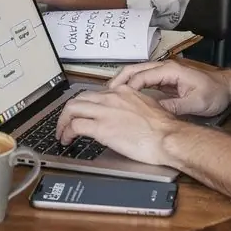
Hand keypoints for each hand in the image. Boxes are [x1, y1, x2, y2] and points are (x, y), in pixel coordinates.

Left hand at [56, 85, 178, 165]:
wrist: (167, 137)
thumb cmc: (163, 128)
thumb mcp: (147, 107)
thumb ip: (131, 106)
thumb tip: (124, 115)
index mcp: (122, 91)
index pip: (95, 93)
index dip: (85, 104)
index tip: (83, 113)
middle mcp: (111, 97)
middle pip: (79, 98)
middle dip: (69, 111)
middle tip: (66, 122)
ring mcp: (104, 112)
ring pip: (72, 108)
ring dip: (63, 121)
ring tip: (62, 132)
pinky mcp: (101, 128)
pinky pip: (75, 126)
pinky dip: (66, 132)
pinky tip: (67, 139)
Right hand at [115, 59, 230, 117]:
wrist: (227, 88)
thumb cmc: (215, 93)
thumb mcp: (196, 103)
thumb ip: (175, 107)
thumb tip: (155, 112)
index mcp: (170, 70)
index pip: (141, 76)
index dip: (127, 88)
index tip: (117, 99)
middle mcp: (164, 68)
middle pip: (134, 70)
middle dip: (118, 81)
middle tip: (104, 95)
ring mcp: (164, 73)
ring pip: (137, 75)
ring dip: (123, 84)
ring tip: (110, 97)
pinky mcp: (165, 80)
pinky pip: (143, 81)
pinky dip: (132, 87)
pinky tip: (125, 98)